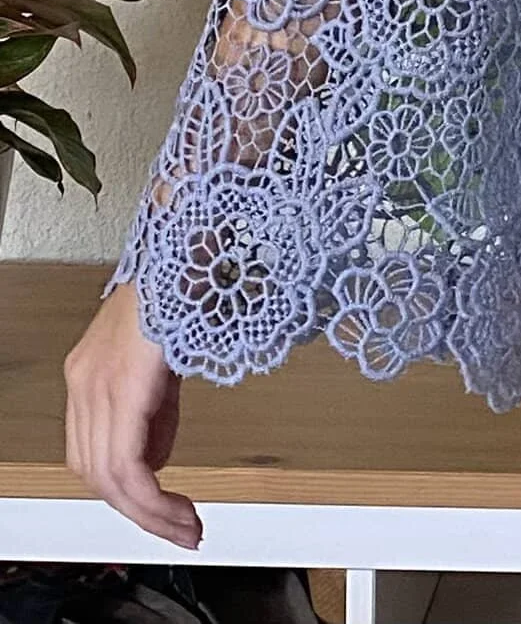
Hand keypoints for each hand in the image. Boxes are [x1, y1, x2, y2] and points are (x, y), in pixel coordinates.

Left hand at [64, 279, 201, 549]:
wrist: (189, 237)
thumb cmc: (181, 282)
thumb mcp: (162, 360)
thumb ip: (154, 408)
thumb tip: (156, 454)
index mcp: (90, 376)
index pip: (94, 457)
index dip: (127, 495)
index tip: (164, 515)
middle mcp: (84, 383)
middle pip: (96, 476)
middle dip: (140, 515)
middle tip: (179, 530)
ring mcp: (96, 383)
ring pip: (108, 478)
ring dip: (149, 514)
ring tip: (183, 525)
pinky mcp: (120, 384)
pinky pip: (125, 464)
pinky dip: (150, 498)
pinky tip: (175, 505)